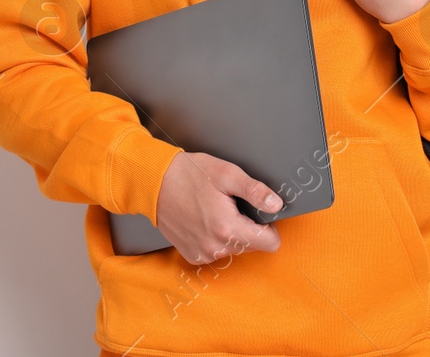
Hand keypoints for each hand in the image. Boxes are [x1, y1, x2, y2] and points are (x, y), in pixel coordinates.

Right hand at [155, 151, 282, 264]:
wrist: (153, 183)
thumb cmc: (187, 174)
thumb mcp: (227, 174)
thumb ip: (255, 191)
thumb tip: (276, 204)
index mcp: (228, 228)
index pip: (270, 243)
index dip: (270, 226)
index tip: (260, 213)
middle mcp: (216, 248)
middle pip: (252, 245)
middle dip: (248, 227)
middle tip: (232, 205)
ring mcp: (203, 254)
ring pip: (234, 249)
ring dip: (231, 232)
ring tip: (215, 209)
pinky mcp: (192, 255)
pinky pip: (217, 251)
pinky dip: (215, 238)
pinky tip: (204, 219)